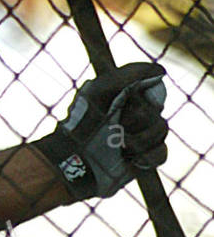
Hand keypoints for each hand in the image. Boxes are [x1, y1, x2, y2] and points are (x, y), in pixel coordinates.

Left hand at [37, 61, 168, 199]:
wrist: (75, 165)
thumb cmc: (83, 124)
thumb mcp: (100, 91)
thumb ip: (129, 74)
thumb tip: (162, 71)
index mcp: (121, 95)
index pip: (149, 86)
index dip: (144, 93)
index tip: (131, 99)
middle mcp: (132, 113)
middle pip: (156, 108)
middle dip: (137, 118)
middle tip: (116, 126)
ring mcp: (139, 135)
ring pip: (161, 129)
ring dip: (140, 138)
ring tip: (120, 145)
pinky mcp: (143, 158)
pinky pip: (161, 152)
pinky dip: (147, 155)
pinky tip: (130, 158)